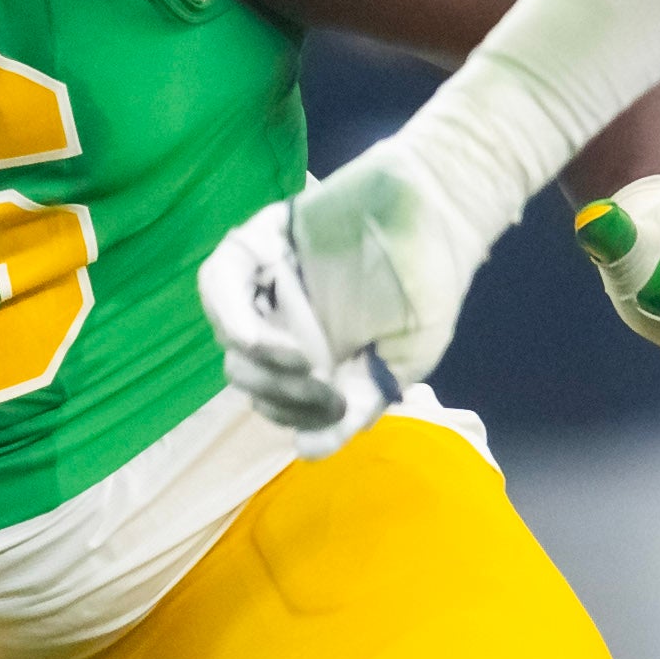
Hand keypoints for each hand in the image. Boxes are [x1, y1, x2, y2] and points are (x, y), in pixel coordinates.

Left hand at [204, 143, 495, 453]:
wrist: (441, 207)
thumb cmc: (430, 284)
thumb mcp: (400, 362)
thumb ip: (357, 405)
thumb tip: (307, 451)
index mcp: (318, 351)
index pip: (275, 399)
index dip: (294, 415)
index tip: (335, 408)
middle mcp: (287, 320)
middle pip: (247, 374)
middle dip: (276, 394)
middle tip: (318, 384)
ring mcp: (270, 282)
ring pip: (228, 338)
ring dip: (256, 364)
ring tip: (299, 361)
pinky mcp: (261, 241)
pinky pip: (218, 282)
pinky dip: (228, 318)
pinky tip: (258, 339)